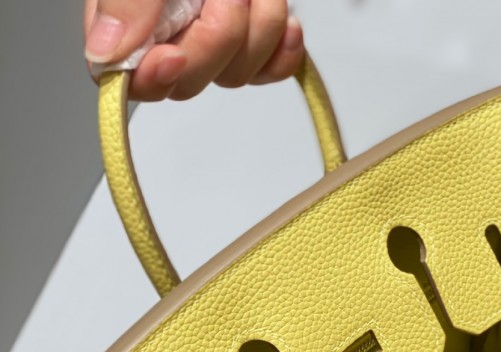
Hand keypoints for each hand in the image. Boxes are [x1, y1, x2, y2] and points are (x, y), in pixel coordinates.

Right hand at [84, 0, 303, 100]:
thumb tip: (103, 54)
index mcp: (128, 11)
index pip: (129, 77)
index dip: (153, 78)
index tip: (174, 55)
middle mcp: (168, 27)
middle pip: (188, 81)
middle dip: (215, 38)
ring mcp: (213, 34)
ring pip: (234, 74)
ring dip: (256, 30)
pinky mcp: (254, 37)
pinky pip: (269, 70)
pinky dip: (281, 51)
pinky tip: (288, 26)